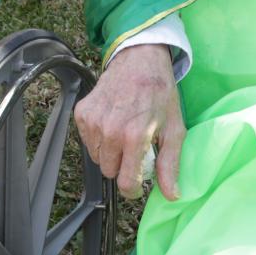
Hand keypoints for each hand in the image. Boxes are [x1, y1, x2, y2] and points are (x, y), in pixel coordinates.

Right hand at [73, 45, 183, 201]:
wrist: (140, 59)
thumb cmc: (160, 93)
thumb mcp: (174, 128)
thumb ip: (170, 164)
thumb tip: (172, 195)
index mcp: (134, 137)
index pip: (125, 182)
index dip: (133, 189)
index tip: (137, 185)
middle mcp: (110, 131)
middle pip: (109, 172)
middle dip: (122, 166)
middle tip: (135, 149)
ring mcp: (93, 121)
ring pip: (97, 158)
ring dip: (110, 152)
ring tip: (124, 133)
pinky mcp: (81, 113)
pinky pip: (87, 141)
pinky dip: (99, 138)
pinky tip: (112, 122)